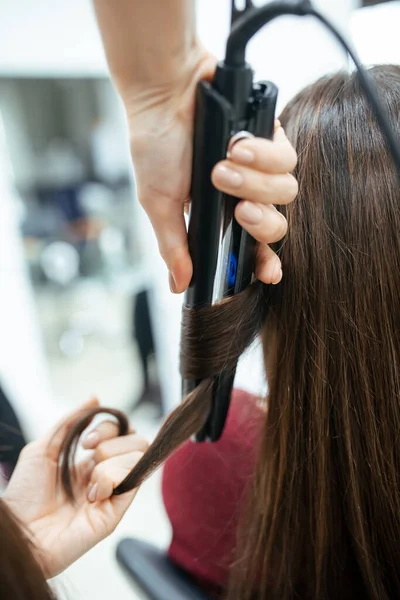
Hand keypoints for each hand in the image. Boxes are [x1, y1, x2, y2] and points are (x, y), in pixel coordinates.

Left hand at [3, 398, 147, 577]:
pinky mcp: (117, 511)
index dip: (108, 428)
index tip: (86, 440)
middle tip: (90, 453)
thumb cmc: (25, 494)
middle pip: (138, 442)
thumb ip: (71, 421)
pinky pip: (132, 481)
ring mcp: (114, 493)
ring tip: (89, 483)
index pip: (120, 433)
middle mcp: (106, 475)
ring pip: (139, 457)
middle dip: (114, 440)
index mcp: (90, 461)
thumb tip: (94, 397)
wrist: (19, 531)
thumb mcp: (43, 447)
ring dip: (110, 461)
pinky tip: (92, 495)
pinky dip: (111, 479)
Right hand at [125, 41, 296, 291]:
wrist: (161, 92)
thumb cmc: (155, 146)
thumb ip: (173, 245)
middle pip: (278, 226)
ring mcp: (259, 166)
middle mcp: (244, 194)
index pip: (252, 248)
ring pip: (286, 193)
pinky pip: (287, 158)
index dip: (265, 263)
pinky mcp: (270, 136)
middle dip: (261, 223)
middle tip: (238, 209)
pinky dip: (264, 155)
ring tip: (222, 167)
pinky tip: (237, 144)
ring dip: (255, 183)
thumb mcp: (158, 203)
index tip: (269, 273)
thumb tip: (179, 285)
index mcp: (219, 216)